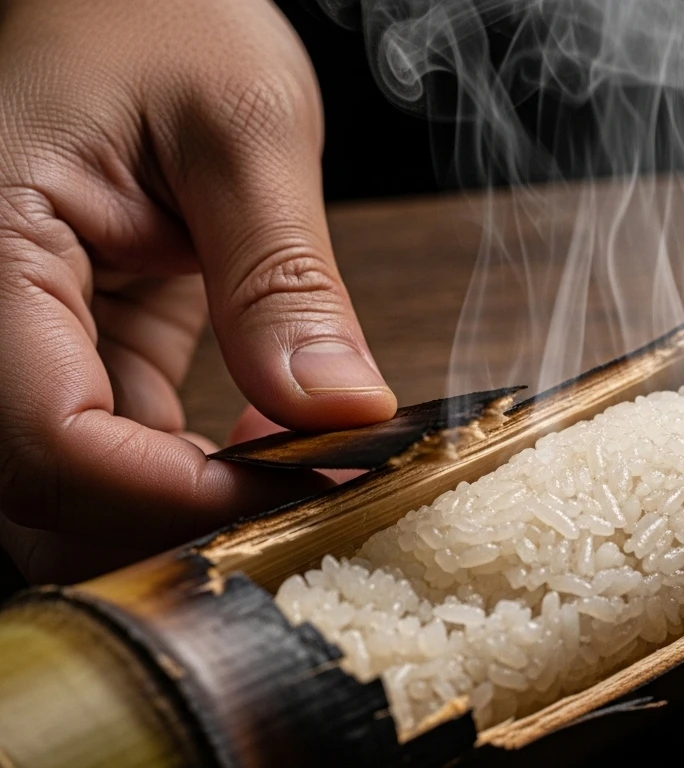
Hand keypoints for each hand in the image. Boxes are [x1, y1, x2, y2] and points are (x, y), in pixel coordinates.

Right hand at [0, 0, 396, 582]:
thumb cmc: (158, 14)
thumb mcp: (242, 128)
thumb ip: (281, 276)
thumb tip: (338, 408)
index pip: (46, 436)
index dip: (170, 492)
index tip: (298, 489)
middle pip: (47, 487)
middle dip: (181, 519)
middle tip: (315, 501)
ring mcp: (25, 334)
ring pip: (79, 483)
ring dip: (192, 503)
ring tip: (311, 470)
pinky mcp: (80, 343)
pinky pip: (119, 441)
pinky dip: (198, 467)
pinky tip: (283, 443)